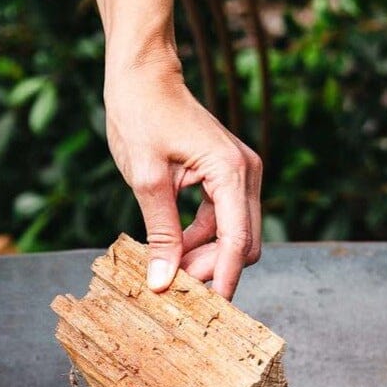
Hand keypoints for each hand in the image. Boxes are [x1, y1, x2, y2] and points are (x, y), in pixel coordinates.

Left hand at [104, 52, 262, 300]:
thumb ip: (160, 233)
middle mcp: (244, 174)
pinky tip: (169, 250)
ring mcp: (237, 175)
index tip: (209, 311)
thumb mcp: (146, 180)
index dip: (223, 279)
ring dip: (203, 258)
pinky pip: (219, 222)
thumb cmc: (141, 116)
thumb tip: (163, 281)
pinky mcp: (224, 177)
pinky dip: (198, 241)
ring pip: (231, 237)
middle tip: (172, 288)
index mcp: (231, 171)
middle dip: (212, 271)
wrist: (143, 76)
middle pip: (242, 244)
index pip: (237, 241)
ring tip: (164, 270)